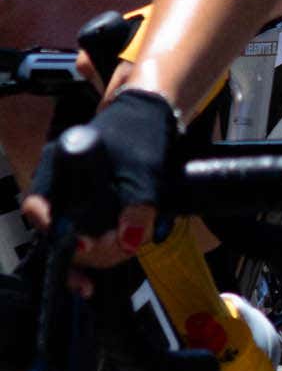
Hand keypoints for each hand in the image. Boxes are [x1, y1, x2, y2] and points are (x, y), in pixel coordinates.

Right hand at [25, 88, 176, 268]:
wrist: (153, 115)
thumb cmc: (142, 133)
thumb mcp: (145, 170)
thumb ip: (140, 206)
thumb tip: (128, 242)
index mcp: (59, 167)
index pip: (38, 207)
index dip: (57, 231)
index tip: (85, 244)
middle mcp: (59, 185)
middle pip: (59, 232)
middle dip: (91, 248)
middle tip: (123, 247)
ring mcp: (73, 197)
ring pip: (76, 238)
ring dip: (101, 250)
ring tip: (130, 244)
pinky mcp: (91, 208)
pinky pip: (89, 235)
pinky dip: (102, 247)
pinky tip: (116, 255)